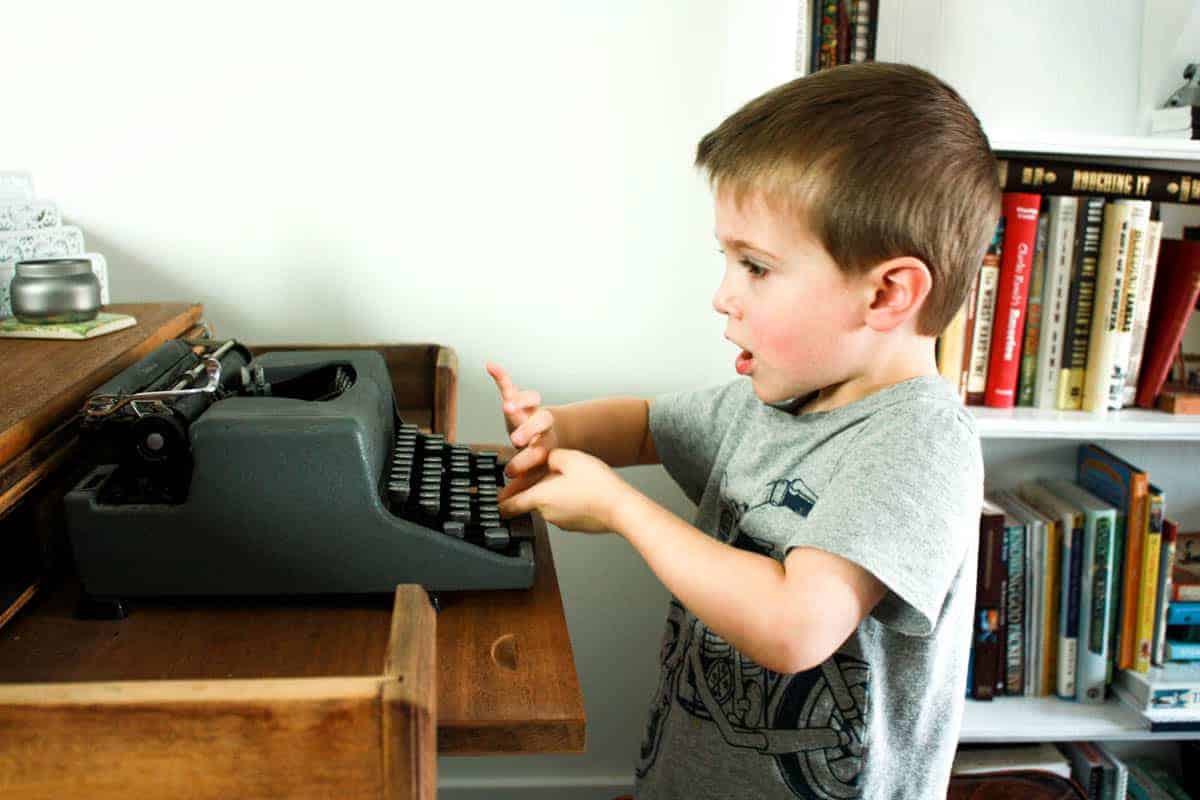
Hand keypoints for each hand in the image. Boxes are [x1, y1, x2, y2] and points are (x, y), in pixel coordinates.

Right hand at [486, 362, 560, 500]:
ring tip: (508, 405)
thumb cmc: (542, 456)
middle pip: (540, 422)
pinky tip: (490, 366)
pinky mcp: (519, 401)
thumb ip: (523, 485)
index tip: (512, 472)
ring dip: (519, 402)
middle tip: (519, 439)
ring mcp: (530, 411)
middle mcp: (541, 426)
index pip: (539, 449)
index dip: (527, 459)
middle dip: (529, 429)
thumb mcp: (537, 471)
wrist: (555, 435)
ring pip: (529, 403)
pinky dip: (501, 376)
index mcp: (545, 444)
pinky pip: (510, 385)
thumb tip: (505, 506)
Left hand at [498, 448, 636, 533]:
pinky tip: (581, 491)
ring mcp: (561, 522)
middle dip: (534, 488)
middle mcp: (546, 513)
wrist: (621, 509)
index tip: (493, 500)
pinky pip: (564, 510)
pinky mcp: (575, 525)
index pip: (508, 506)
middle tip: (545, 474)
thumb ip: (550, 457)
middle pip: (530, 500)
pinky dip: (566, 501)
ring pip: (548, 505)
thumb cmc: (597, 485)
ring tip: (570, 480)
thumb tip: (544, 460)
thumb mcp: (570, 458)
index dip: (499, 502)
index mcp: (539, 497)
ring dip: (552, 494)